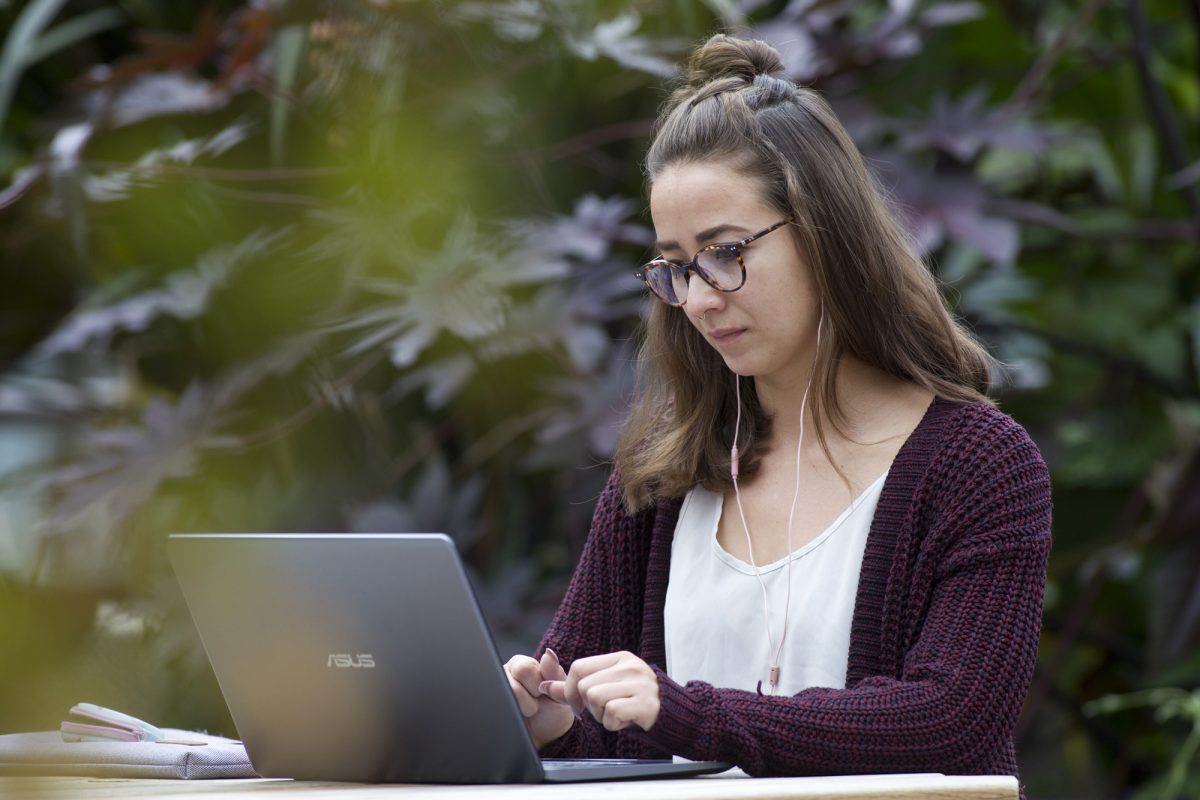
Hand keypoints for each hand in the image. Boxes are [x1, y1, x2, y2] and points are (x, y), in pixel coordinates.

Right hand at [504, 649, 574, 748]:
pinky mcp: (491, 704)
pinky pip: (500, 711)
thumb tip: (548, 653)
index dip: (538, 683)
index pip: (524, 668)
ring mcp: (497, 689)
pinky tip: (519, 716)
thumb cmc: (553, 711)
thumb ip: (555, 673)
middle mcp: (506, 674)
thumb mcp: (560, 691)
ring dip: (523, 710)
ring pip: (507, 698)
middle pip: (512, 684)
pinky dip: (515, 717)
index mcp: (523, 664)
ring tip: (528, 711)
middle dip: (530, 698)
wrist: (545, 738)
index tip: (544, 691)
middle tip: (536, 702)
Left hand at [539, 650, 659, 732]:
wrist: (674, 715)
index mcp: (619, 658)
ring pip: (595, 699)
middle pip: (584, 686)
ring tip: (616, 715)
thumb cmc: (634, 701)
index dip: (570, 690)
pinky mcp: (646, 704)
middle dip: (588, 706)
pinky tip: (625, 721)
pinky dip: (613, 725)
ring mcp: (640, 684)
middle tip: (604, 711)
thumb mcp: (607, 686)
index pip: (578, 667)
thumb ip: (575, 686)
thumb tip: (543, 686)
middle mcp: (630, 667)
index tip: (579, 704)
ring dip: (601, 717)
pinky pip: (612, 714)